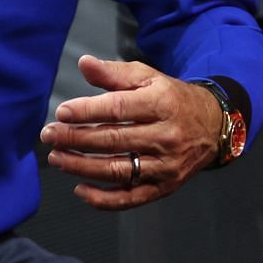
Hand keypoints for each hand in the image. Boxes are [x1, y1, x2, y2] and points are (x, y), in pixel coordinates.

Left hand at [40, 55, 223, 209]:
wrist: (213, 126)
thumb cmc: (173, 99)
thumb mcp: (149, 78)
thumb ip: (115, 73)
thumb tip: (84, 63)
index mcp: (162, 104)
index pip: (118, 108)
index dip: (87, 111)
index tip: (61, 112)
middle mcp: (166, 136)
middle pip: (113, 140)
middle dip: (76, 138)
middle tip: (48, 135)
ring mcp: (165, 165)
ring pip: (118, 170)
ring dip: (82, 167)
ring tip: (57, 158)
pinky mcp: (164, 187)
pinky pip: (131, 198)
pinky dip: (103, 199)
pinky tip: (80, 189)